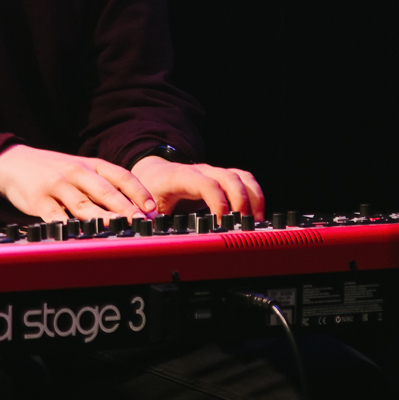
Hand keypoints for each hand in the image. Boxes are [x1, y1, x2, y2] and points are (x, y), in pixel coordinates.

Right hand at [0, 143, 156, 221]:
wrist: (13, 162)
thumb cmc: (53, 170)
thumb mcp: (80, 168)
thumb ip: (102, 184)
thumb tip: (133, 208)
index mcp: (91, 164)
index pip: (121, 176)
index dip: (138, 192)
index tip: (151, 208)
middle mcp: (77, 172)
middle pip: (105, 191)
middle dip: (126, 208)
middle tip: (141, 222)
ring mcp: (58, 185)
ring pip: (83, 204)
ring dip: (102, 218)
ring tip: (118, 228)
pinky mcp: (39, 200)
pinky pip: (56, 216)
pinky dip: (69, 227)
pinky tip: (80, 235)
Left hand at [130, 156, 264, 220]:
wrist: (155, 172)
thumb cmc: (151, 187)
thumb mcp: (143, 201)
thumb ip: (145, 215)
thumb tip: (148, 227)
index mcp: (181, 177)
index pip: (206, 184)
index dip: (218, 201)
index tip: (222, 221)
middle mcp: (201, 171)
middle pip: (229, 178)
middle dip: (241, 201)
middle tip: (242, 224)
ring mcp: (214, 174)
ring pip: (242, 177)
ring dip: (253, 198)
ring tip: (255, 221)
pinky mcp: (222, 179)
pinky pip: (245, 181)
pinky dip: (255, 196)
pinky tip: (255, 215)